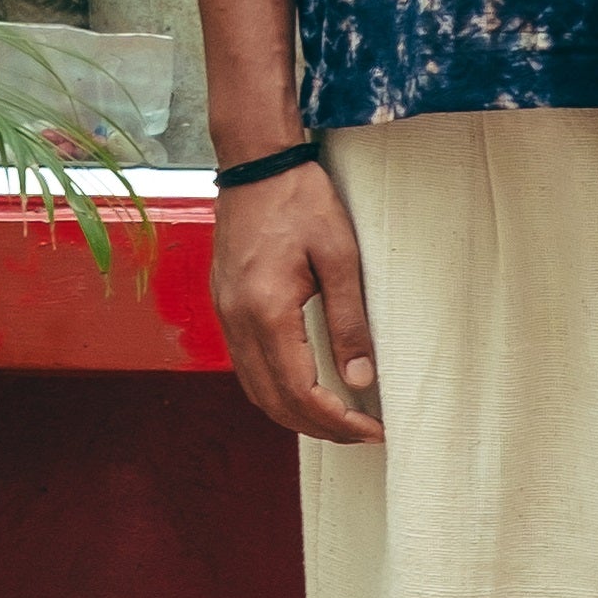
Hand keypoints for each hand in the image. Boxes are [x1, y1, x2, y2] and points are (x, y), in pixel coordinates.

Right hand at [212, 163, 382, 444]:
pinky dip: (275, 390)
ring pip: (255, 390)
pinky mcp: (225, 306)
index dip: (336, 421)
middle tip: (361, 434)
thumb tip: (360, 379)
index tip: (372, 430)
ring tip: (338, 418)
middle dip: (318, 428)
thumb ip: (349, 322)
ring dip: (295, 414)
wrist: (256, 163)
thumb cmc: (301, 200)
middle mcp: (237, 321)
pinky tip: (305, 387)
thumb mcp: (340, 257)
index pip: (299, 393)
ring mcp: (225, 315)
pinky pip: (246, 367)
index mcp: (266, 311)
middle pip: (273, 402)